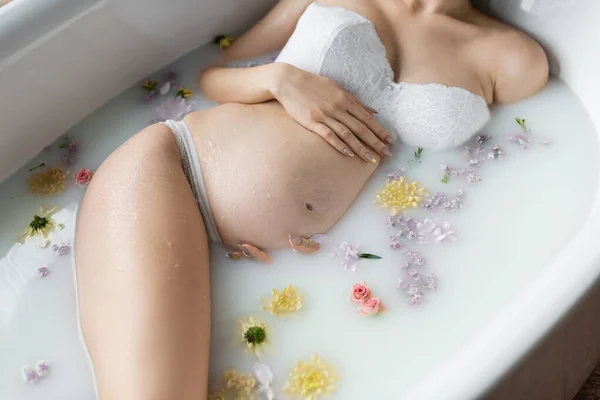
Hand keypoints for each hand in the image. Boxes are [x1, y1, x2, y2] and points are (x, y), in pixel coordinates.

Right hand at [272, 63, 393, 161]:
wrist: (288, 82)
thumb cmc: (314, 84)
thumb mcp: (337, 88)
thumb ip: (355, 101)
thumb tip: (373, 111)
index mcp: (345, 98)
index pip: (367, 118)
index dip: (379, 130)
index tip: (390, 141)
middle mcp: (338, 107)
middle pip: (360, 128)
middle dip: (375, 142)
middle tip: (386, 154)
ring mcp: (325, 115)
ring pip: (347, 134)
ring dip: (360, 148)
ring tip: (370, 159)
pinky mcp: (312, 122)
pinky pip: (328, 135)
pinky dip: (339, 145)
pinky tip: (348, 154)